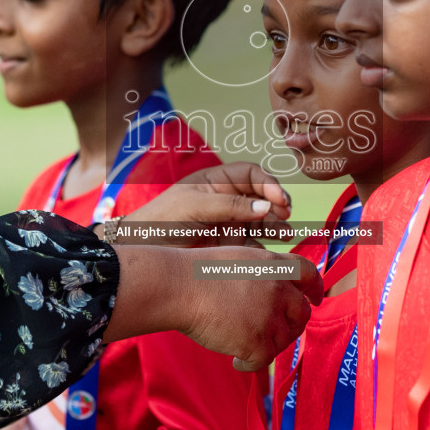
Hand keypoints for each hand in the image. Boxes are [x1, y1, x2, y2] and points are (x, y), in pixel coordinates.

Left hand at [102, 162, 291, 246]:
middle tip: (285, 215)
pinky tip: (273, 254)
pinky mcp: (230, 246)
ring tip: (285, 233)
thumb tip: (266, 207)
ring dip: (276, 225)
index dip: (268, 184)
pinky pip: (254, 245)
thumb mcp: (195, 207)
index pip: (252, 175)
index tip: (279, 198)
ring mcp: (231, 223)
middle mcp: (228, 200)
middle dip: (276, 205)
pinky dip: (266, 248)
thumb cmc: (163, 219)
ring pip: (262, 221)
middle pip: (262, 198)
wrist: (144, 249)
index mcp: (218, 181)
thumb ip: (230, 206)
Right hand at [106, 245, 321, 370]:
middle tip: (275, 333)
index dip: (315, 287)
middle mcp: (278, 289)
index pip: (308, 274)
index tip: (315, 298)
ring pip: (283, 339)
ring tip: (244, 345)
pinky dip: (250, 363)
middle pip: (302, 313)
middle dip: (292, 324)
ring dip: (268, 345)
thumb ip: (263, 273)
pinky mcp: (258, 342)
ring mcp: (270, 316)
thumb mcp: (239, 258)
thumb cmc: (197, 273)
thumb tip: (275, 293)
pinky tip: (236, 360)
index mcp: (273, 265)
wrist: (179, 288)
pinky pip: (264, 360)